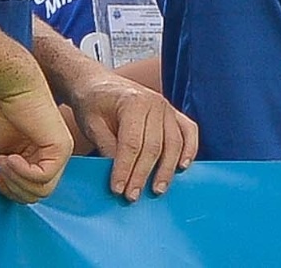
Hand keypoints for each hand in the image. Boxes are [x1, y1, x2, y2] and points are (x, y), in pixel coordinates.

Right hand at [0, 82, 72, 203]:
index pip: (31, 190)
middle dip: (10, 189)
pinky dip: (21, 173)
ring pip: (41, 191)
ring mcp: (61, 152)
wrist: (11, 85)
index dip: (9, 190)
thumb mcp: (0, 148)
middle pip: (36, 194)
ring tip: (1, 161)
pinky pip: (43, 177)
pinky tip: (9, 158)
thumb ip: (7, 170)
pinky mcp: (62, 148)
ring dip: (14, 181)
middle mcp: (54, 156)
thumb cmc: (3, 109)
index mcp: (40, 156)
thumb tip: (5, 188)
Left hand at [68, 69, 198, 200]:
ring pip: (174, 143)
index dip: (125, 169)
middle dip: (143, 174)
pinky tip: (182, 167)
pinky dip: (189, 150)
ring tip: (157, 190)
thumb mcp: (91, 125)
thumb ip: (107, 148)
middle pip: (154, 146)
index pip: (132, 143)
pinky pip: (189, 132)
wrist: (98, 84)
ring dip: (166, 170)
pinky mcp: (174, 113)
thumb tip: (119, 173)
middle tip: (132, 196)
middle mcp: (155, 104)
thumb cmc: (93, 103)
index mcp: (133, 103)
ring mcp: (168, 108)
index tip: (118, 189)